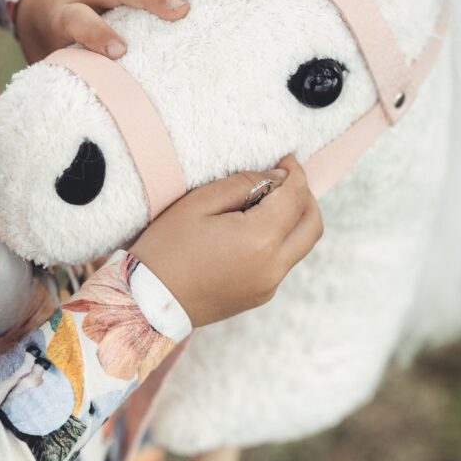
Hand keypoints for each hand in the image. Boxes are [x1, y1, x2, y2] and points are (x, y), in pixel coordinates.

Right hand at [128, 153, 321, 328]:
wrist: (147, 302)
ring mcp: (269, 286)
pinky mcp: (260, 296)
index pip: (295, 198)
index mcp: (260, 240)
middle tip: (287, 179)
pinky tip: (254, 229)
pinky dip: (281, 240)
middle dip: (306, 197)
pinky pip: (283, 262)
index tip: (286, 158)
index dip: (295, 173)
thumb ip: (244, 184)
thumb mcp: (200, 202)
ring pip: (301, 246)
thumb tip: (276, 178)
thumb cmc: (167, 248)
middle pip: (313, 226)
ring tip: (268, 202)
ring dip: (295, 220)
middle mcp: (274, 267)